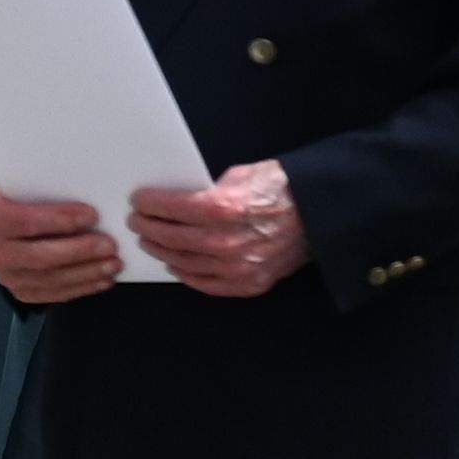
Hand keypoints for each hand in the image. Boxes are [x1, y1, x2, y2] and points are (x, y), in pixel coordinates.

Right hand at [0, 185, 117, 305]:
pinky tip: (104, 279)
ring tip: (113, 263)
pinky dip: (82, 288)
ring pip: (50, 279)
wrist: (11, 224)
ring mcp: (6, 276)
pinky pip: (54, 294)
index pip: (23, 221)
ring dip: (86, 272)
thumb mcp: (30, 184)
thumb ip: (48, 186)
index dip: (58, 219)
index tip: (92, 215)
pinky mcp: (21, 292)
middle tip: (110, 245)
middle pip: (39, 256)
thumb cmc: (27, 198)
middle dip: (79, 251)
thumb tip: (87, 189)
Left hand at [128, 159, 307, 297]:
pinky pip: (206, 284)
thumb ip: (207, 189)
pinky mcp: (248, 284)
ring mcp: (237, 267)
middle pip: (171, 238)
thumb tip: (177, 198)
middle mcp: (226, 241)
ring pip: (183, 263)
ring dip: (162, 251)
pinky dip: (186, 273)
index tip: (137, 201)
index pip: (170, 208)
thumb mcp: (242, 174)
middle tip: (138, 221)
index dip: (149, 204)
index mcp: (223, 208)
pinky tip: (175, 264)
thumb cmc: (282, 188)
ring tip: (151, 241)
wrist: (322, 214)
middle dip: (148, 227)